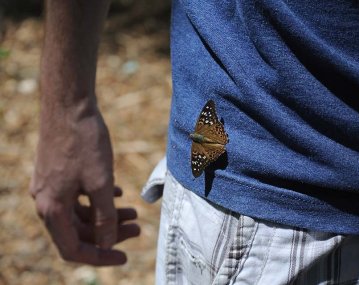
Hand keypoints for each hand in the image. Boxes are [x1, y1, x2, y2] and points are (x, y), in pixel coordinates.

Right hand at [30, 108, 139, 265]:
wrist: (69, 104)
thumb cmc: (84, 142)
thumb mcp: (100, 183)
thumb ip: (105, 217)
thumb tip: (106, 244)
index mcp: (52, 208)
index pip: (73, 249)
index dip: (100, 257)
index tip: (125, 257)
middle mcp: (46, 201)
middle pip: (79, 231)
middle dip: (109, 233)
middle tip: (137, 229)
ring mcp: (51, 186)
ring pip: (81, 213)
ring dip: (107, 215)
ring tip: (133, 212)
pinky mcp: (58, 173)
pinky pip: (78, 196)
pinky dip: (98, 199)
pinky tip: (117, 193)